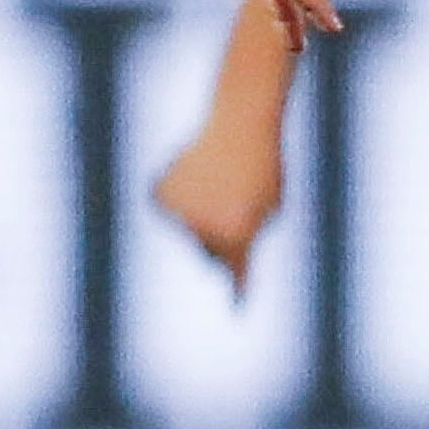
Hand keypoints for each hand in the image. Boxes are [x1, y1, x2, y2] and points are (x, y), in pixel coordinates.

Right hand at [152, 109, 288, 293]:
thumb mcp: (270, 207)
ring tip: (218, 179)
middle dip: (218, 239)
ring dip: (201, 213)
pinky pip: (170, 210)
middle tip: (233, 204)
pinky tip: (197, 174)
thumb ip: (250, 236)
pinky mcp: (158, 197)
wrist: (240, 121)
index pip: (236, 271)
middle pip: (207, 252)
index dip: (239, 290)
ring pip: (187, 229)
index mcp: (237, 234)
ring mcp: (177, 213)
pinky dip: (181, 198)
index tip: (239, 306)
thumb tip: (223, 260)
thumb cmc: (262, 167)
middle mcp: (203, 228)